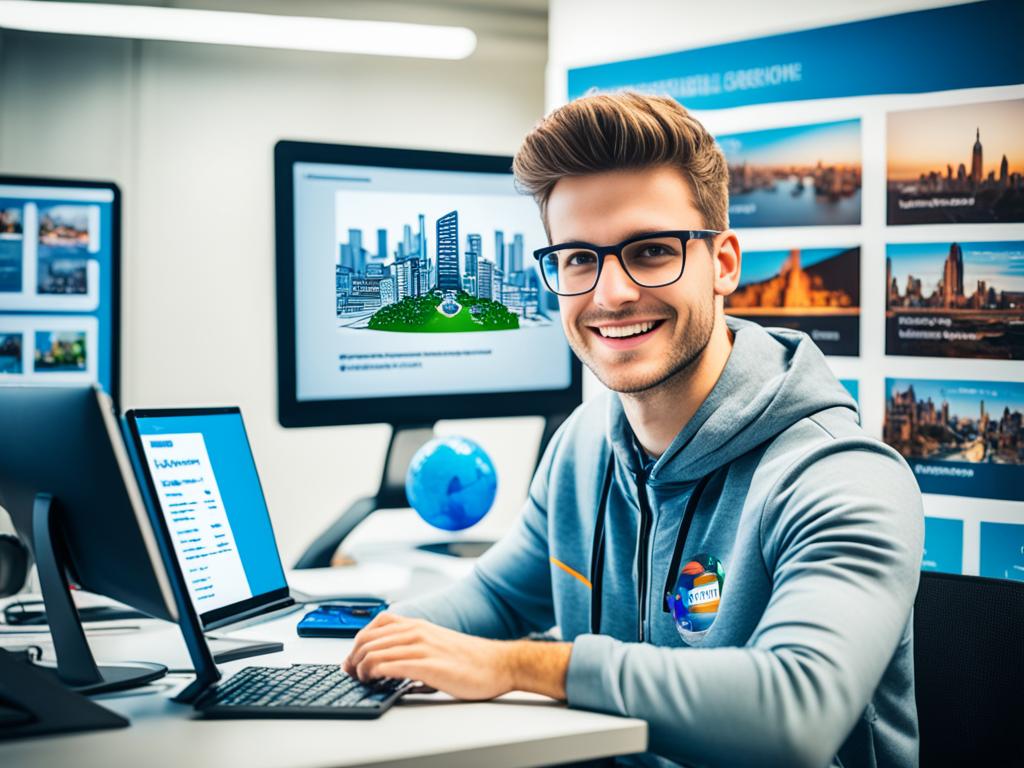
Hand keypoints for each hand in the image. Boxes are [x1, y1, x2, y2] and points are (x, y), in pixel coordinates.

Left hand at [342, 612, 514, 700]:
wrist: (498, 664)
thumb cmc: (472, 659)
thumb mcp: (438, 643)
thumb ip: (415, 647)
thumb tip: (391, 664)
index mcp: (418, 624)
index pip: (376, 624)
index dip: (358, 641)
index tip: (354, 658)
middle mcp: (416, 631)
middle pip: (368, 639)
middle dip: (353, 657)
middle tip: (352, 672)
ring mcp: (421, 647)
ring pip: (373, 652)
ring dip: (360, 668)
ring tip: (363, 680)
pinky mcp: (426, 665)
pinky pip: (388, 666)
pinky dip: (374, 675)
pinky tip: (376, 682)